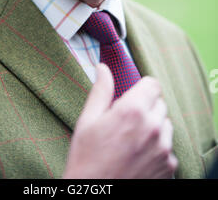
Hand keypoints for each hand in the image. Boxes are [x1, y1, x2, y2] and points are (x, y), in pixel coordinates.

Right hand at [63, 63, 177, 178]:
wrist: (95, 195)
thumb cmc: (86, 160)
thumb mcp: (87, 121)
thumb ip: (100, 91)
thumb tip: (103, 68)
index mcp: (132, 111)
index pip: (153, 84)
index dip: (142, 88)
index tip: (133, 96)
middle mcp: (152, 127)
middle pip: (159, 103)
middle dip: (145, 107)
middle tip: (126, 122)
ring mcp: (163, 148)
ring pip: (165, 125)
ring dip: (154, 127)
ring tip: (132, 140)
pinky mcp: (169, 166)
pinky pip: (168, 147)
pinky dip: (157, 148)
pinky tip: (138, 156)